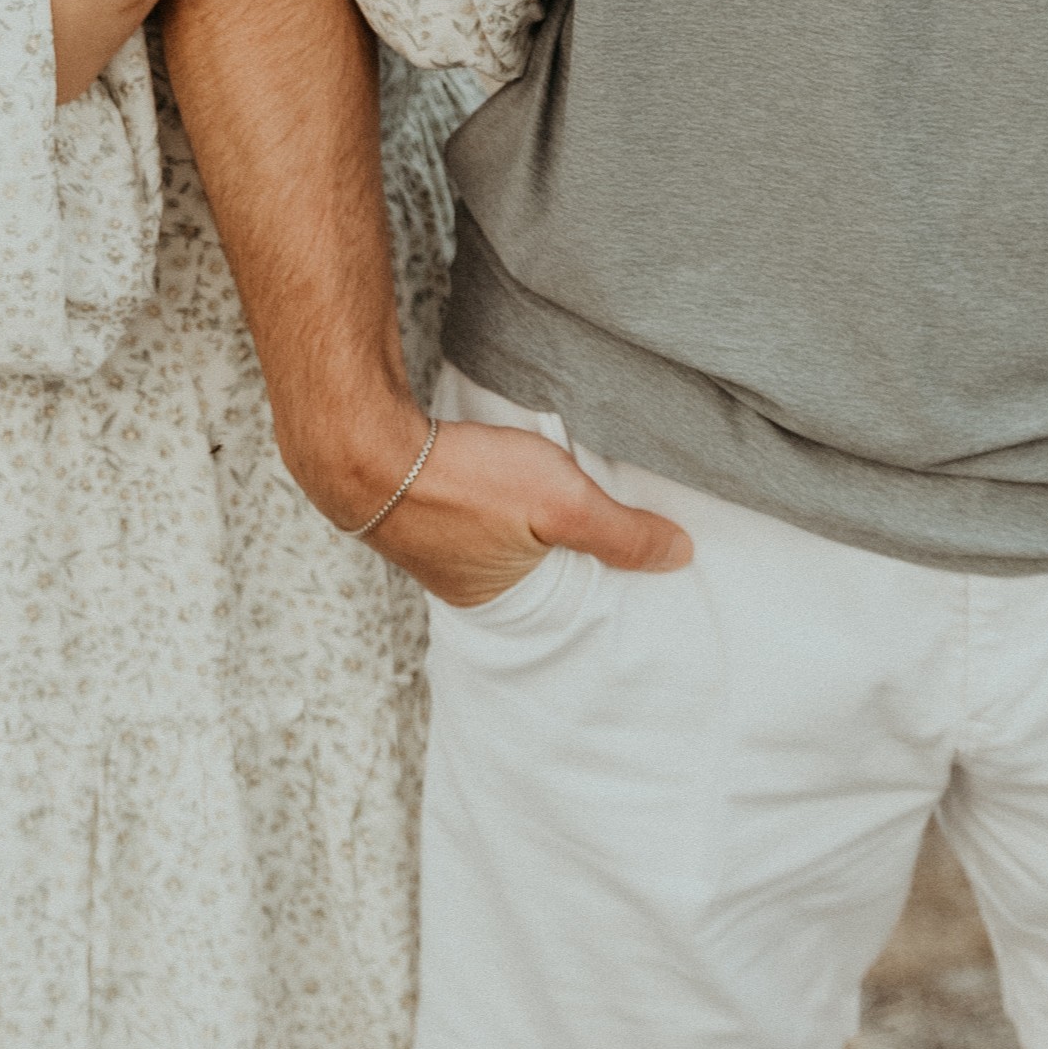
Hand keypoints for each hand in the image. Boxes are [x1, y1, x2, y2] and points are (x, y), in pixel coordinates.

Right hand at [356, 410, 691, 606]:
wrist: (365, 444)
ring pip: (505, 539)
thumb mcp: (563, 505)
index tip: (634, 560)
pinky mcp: (421, 503)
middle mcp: (466, 586)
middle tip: (603, 522)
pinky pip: (475, 511)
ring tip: (560, 497)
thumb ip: (622, 533)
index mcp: (502, 605)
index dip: (601, 583)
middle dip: (567, 555)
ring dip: (530, 523)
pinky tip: (507, 474)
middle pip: (536, 575)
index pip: (569, 605)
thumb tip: (682, 555)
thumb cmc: (464, 481)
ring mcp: (438, 545)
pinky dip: (498, 499)